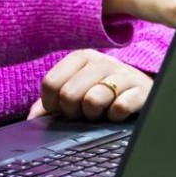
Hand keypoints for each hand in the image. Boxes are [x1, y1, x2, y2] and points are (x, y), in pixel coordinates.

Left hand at [26, 50, 152, 122]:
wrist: (143, 90)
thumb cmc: (103, 93)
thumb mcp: (77, 91)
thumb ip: (50, 104)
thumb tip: (32, 119)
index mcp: (81, 57)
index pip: (51, 83)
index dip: (52, 104)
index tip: (63, 109)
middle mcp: (101, 61)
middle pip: (69, 94)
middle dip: (73, 112)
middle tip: (83, 112)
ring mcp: (123, 74)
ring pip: (93, 100)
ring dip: (94, 114)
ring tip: (101, 112)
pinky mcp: (142, 89)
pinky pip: (120, 107)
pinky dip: (115, 116)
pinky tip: (117, 114)